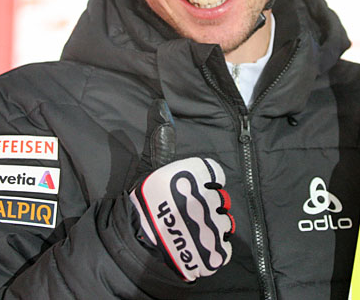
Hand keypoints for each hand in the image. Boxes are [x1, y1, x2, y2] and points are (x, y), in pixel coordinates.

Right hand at [129, 100, 233, 281]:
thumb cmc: (143, 202)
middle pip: (221, 200)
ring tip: (192, 230)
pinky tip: (197, 245)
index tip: (190, 191)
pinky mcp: (214, 254)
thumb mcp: (150, 165)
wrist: (134, 244)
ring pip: (225, 224)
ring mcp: (213, 229)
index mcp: (197, 178)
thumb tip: (161, 105)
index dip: (204, 183)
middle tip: (187, 213)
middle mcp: (209, 201)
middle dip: (207, 206)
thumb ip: (161, 137)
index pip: (216, 175)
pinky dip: (214, 250)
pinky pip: (224, 249)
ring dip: (212, 227)